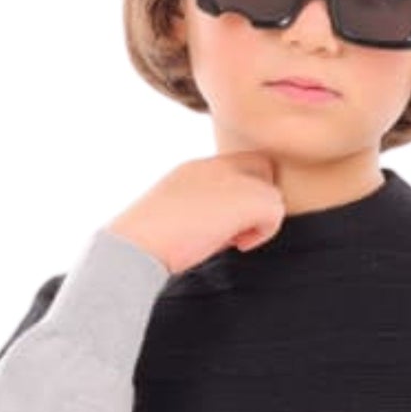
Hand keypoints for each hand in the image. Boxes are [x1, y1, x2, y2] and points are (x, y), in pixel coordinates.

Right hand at [102, 153, 286, 276]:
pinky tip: (237, 245)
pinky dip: (262, 233)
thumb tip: (225, 234)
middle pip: (262, 165)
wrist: (134, 247)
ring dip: (258, 221)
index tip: (223, 223)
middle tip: (235, 229)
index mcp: (194, 169)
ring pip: (272, 192)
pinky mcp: (246, 198)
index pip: (237, 165)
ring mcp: (230, 179)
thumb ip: (201, 211)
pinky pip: (276, 212)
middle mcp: (214, 167)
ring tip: (232, 240)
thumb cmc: (146, 245)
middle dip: (258, 198)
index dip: (241, 191)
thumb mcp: (173, 216)